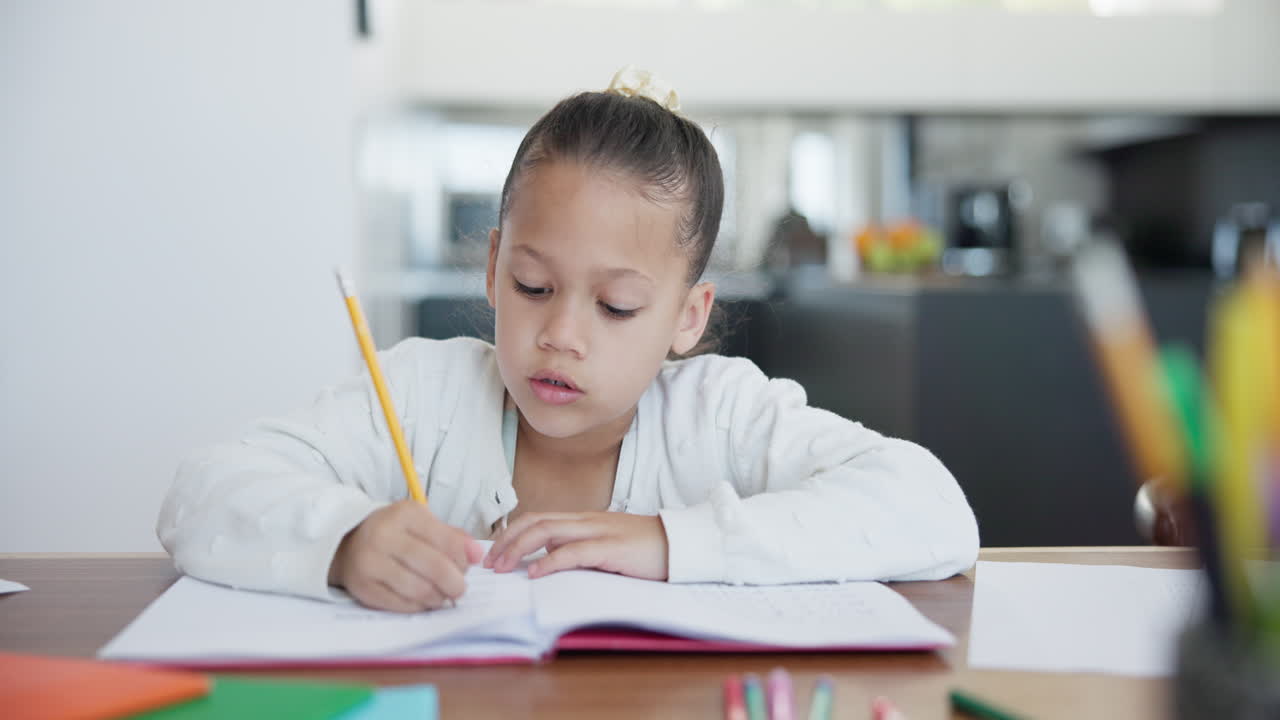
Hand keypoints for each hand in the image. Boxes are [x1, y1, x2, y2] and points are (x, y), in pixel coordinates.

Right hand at [329, 500, 485, 612]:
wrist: (347, 543)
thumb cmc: (395, 534)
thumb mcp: (422, 523)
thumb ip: (453, 537)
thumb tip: (476, 556)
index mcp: (405, 514)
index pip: (448, 540)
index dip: (464, 558)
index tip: (469, 566)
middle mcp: (384, 536)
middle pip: (435, 567)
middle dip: (455, 583)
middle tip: (460, 589)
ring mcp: (370, 563)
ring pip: (419, 590)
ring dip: (439, 597)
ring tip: (442, 595)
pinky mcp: (364, 588)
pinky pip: (402, 605)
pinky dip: (420, 606)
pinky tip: (423, 600)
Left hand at [483, 512, 669, 579]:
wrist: (681, 544)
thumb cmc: (645, 549)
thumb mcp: (606, 545)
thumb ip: (580, 548)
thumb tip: (548, 559)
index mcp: (583, 520)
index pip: (537, 518)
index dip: (510, 533)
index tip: (493, 552)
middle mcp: (586, 521)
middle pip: (535, 521)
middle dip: (506, 540)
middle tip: (488, 562)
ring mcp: (598, 532)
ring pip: (547, 531)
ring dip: (519, 548)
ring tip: (502, 567)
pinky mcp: (611, 549)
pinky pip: (574, 552)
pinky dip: (550, 561)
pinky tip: (536, 573)